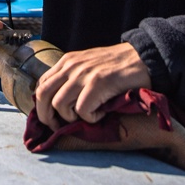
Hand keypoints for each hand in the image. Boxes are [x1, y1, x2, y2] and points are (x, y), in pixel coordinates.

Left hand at [34, 42, 150, 129]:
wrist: (144, 57)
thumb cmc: (118, 66)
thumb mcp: (88, 66)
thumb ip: (72, 79)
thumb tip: (56, 103)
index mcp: (67, 61)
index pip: (41, 84)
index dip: (41, 105)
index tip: (51, 117)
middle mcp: (71, 66)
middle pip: (42, 95)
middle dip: (46, 117)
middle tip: (58, 127)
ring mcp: (84, 74)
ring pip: (59, 105)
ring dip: (71, 118)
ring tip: (87, 116)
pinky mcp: (98, 83)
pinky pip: (82, 110)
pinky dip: (91, 118)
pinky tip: (102, 113)